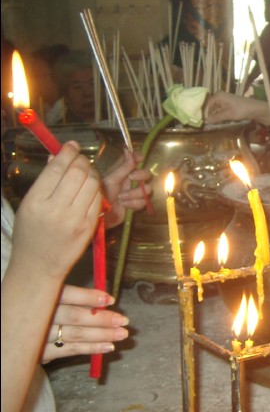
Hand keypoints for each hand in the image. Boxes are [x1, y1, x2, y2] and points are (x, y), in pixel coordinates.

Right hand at [11, 142, 101, 282]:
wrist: (38, 266)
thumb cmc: (30, 234)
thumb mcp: (29, 205)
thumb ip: (44, 182)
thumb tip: (56, 157)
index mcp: (36, 202)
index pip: (57, 168)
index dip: (67, 152)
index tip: (72, 145)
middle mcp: (56, 210)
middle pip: (78, 173)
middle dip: (82, 161)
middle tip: (80, 159)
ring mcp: (75, 219)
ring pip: (93, 184)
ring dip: (92, 174)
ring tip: (85, 174)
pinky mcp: (89, 227)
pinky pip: (99, 200)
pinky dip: (97, 190)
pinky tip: (90, 190)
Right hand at [40, 285, 127, 362]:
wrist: (7, 329)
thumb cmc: (34, 306)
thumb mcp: (45, 294)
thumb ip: (67, 294)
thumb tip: (103, 298)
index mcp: (39, 296)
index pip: (66, 295)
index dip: (89, 297)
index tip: (110, 299)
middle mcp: (38, 316)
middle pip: (74, 317)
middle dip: (102, 319)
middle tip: (124, 321)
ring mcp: (38, 336)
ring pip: (74, 335)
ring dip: (101, 335)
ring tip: (121, 334)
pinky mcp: (39, 352)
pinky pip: (69, 350)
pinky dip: (90, 349)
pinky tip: (108, 347)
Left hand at [101, 149, 152, 227]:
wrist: (100, 216)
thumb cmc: (101, 195)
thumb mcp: (111, 179)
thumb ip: (123, 167)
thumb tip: (129, 150)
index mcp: (121, 171)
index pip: (133, 159)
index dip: (138, 157)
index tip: (140, 158)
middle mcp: (129, 180)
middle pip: (146, 173)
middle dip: (141, 175)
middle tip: (132, 178)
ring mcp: (133, 192)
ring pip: (147, 189)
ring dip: (134, 194)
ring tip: (121, 198)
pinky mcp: (135, 204)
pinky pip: (144, 202)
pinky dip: (134, 204)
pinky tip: (125, 205)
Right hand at [205, 91, 264, 124]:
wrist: (255, 109)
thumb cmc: (241, 110)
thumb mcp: (228, 114)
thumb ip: (216, 118)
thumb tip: (205, 122)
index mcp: (218, 96)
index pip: (207, 106)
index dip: (205, 115)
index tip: (203, 124)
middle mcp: (219, 97)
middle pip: (211, 108)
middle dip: (210, 117)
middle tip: (207, 126)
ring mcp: (223, 101)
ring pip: (215, 111)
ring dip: (214, 118)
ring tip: (212, 126)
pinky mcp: (227, 106)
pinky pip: (220, 112)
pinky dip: (219, 117)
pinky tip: (219, 123)